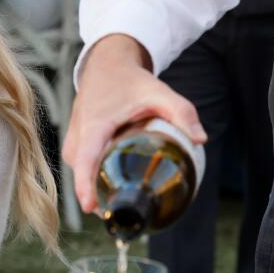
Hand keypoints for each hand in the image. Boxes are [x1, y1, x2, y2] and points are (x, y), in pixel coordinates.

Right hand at [62, 34, 205, 212]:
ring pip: (77, 164)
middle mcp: (78, 131)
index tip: (90, 207)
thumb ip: (181, 113)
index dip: (85, 185)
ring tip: (111, 195)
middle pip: (79, 168)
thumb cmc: (129, 80)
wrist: (106, 64)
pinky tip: (105, 177)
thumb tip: (200, 140)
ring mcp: (73, 133)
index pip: (84, 160)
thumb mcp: (159, 93)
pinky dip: (87, 170)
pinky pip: (77, 159)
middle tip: (113, 208)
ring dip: (89, 179)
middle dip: (91, 189)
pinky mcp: (75, 135)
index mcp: (95, 124)